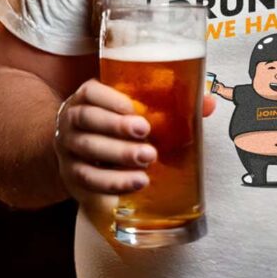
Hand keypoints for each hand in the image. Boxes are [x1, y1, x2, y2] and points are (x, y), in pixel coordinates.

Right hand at [54, 79, 215, 200]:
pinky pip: (87, 181)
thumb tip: (208, 104)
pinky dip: (110, 183)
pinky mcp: (71, 177)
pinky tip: (133, 185)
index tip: (135, 108)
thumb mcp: (133, 111)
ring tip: (146, 164)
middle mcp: (71, 121)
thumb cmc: (115, 125)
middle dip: (117, 128)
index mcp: (87, 98)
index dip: (111, 99)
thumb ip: (168, 105)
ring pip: (87, 152)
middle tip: (146, 134)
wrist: (78, 152)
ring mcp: (68, 150)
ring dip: (117, 159)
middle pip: (88, 121)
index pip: (91, 92)